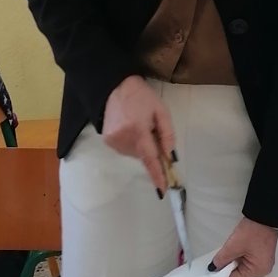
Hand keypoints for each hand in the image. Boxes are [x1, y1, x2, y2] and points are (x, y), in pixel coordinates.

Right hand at [102, 76, 175, 193]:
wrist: (114, 86)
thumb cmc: (141, 97)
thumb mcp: (161, 110)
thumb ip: (167, 133)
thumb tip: (170, 155)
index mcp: (138, 130)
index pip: (150, 158)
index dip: (157, 175)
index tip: (162, 190)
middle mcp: (123, 138)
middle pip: (143, 156)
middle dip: (151, 149)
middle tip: (152, 131)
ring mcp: (113, 141)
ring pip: (134, 154)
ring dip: (141, 146)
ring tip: (139, 126)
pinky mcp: (107, 141)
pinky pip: (125, 149)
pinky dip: (132, 144)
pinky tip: (130, 128)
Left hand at [210, 217, 277, 276]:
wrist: (265, 216)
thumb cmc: (253, 231)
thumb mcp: (233, 246)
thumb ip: (221, 259)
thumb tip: (213, 268)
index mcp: (258, 271)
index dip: (221, 276)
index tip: (211, 271)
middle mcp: (262, 270)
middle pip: (239, 273)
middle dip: (227, 267)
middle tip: (216, 260)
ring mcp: (263, 262)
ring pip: (241, 266)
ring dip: (232, 260)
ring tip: (225, 253)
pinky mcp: (261, 254)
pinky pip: (246, 260)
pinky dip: (238, 256)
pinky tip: (232, 250)